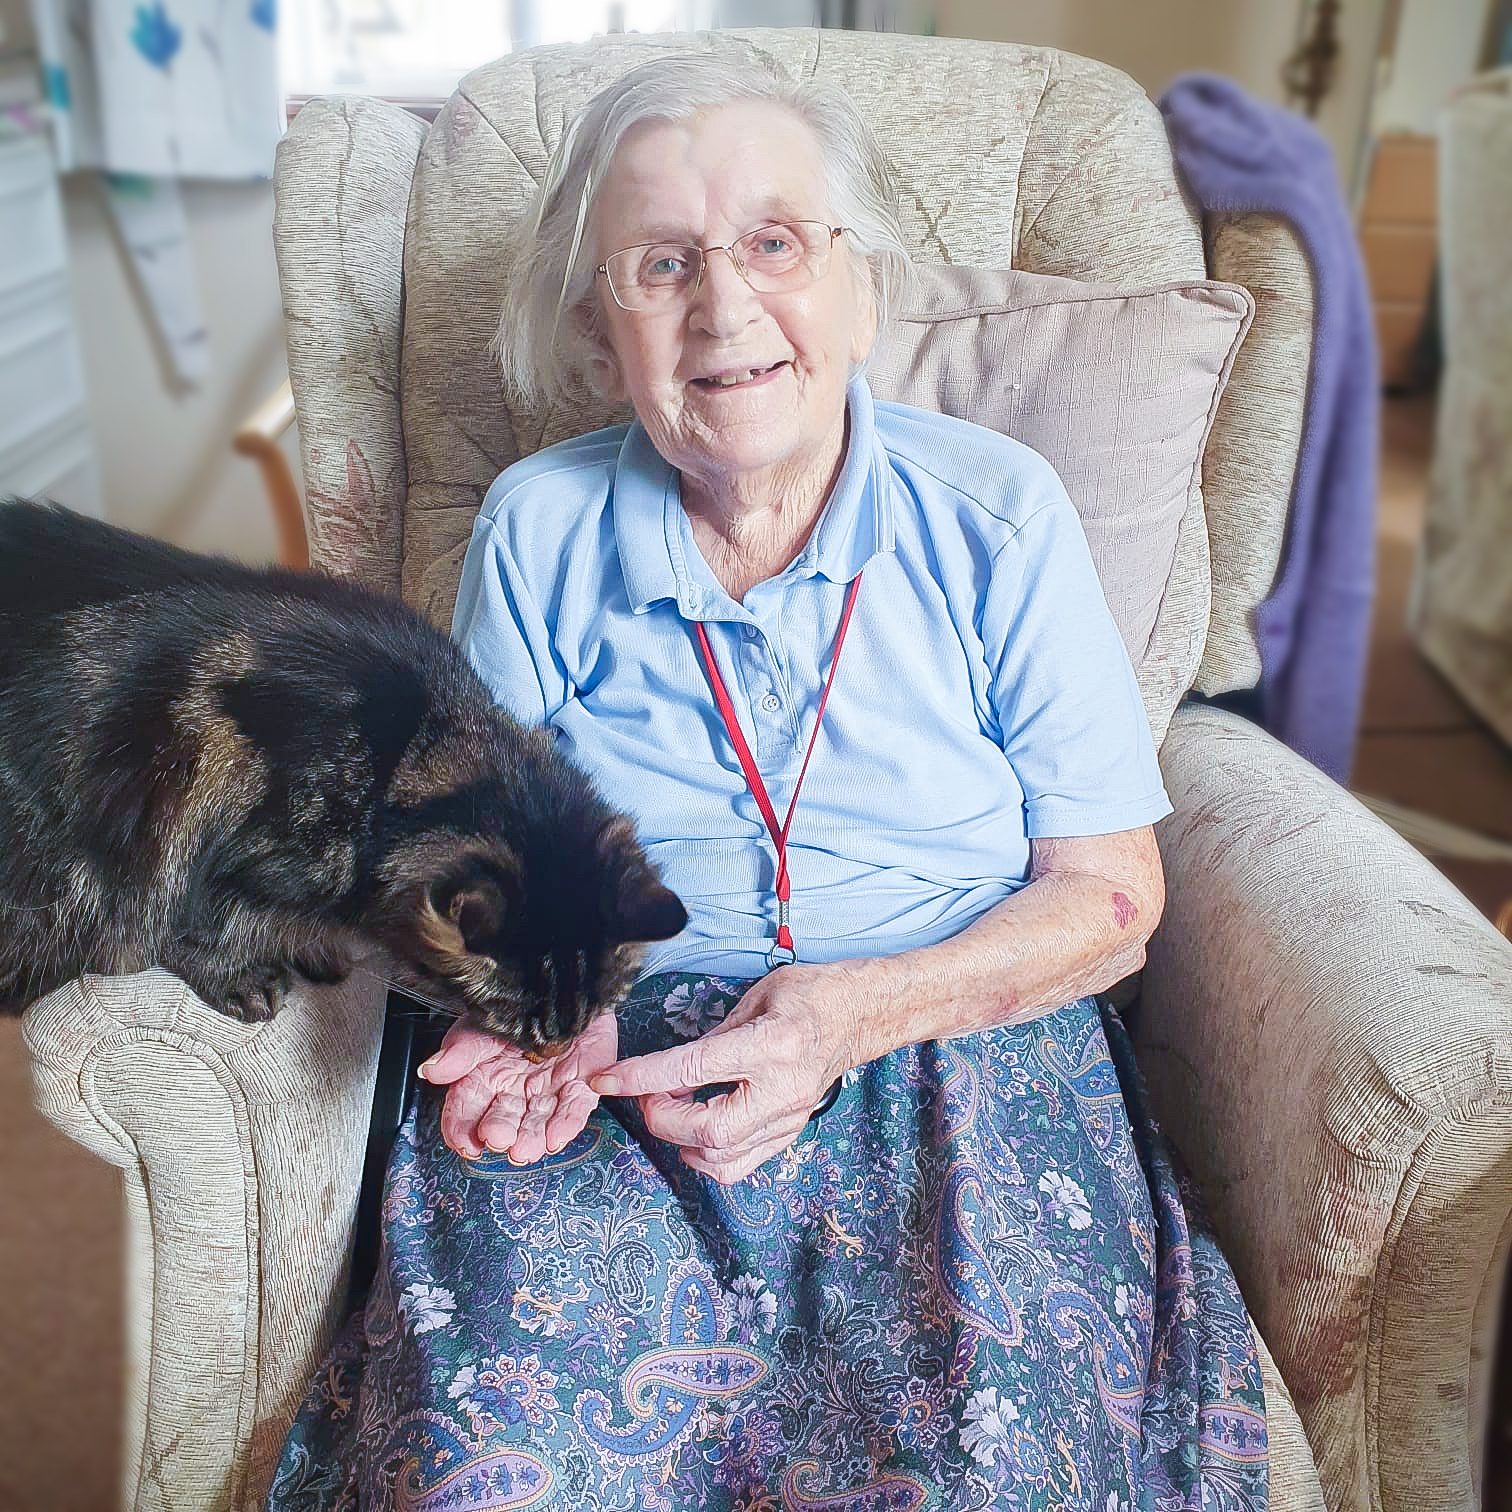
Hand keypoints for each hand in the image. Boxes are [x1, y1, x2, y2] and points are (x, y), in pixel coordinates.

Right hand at [420, 1011, 618, 1163]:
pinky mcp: (581, 1086)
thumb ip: (461, 1049)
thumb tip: (429, 1070)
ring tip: (527, 1148)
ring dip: (533, 1137)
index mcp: (486, 1078)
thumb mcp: (482, 1024)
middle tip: (499, 1140)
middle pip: (504, 1120)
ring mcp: (549, 1090)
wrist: (563, 986)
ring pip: (539, 1121)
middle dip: (501, 1133)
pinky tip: (558, 1136)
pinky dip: (568, 1123)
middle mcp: (516, 1091)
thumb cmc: (519, 1007)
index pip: (467, 1110)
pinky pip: (575, 1108)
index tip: (466, 1144)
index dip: (463, 1130)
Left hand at [590, 965, 856, 1184]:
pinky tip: (696, 1131)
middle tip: (647, 1094)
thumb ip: (713, 1034)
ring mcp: (789, 1118)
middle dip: (661, 1118)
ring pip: (721, 1159)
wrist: (860, 1015)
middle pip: (707, 1132)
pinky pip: (740, 1164)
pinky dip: (707, 1155)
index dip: (641, 1078)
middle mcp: (781, 1090)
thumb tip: (672, 1068)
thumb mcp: (758, 996)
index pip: (691, 1070)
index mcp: (771, 1045)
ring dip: (681, 1141)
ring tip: (672, 1109)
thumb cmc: (810, 995)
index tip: (607, 1079)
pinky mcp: (790, 1133)